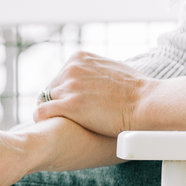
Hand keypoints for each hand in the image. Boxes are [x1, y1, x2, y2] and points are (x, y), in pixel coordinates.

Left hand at [34, 51, 151, 136]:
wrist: (144, 103)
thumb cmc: (132, 90)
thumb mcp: (108, 68)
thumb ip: (91, 70)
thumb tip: (84, 76)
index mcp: (79, 58)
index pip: (57, 78)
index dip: (62, 94)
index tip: (71, 105)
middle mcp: (71, 69)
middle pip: (50, 90)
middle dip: (57, 104)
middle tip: (67, 118)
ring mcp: (69, 87)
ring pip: (45, 102)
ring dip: (52, 114)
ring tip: (63, 124)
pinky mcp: (69, 106)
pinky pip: (41, 113)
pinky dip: (41, 120)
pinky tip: (50, 127)